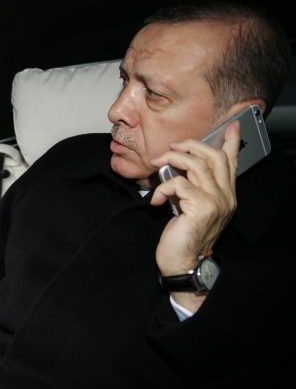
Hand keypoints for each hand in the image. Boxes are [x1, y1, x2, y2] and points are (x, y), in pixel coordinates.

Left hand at [150, 120, 239, 312]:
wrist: (183, 262)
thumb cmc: (184, 237)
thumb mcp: (190, 207)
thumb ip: (192, 188)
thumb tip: (177, 168)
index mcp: (225, 195)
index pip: (232, 163)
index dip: (231, 142)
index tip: (231, 126)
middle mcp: (226, 196)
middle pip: (214, 156)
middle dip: (191, 145)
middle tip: (172, 147)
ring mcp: (216, 201)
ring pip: (196, 164)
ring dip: (172, 160)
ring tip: (157, 165)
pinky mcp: (200, 207)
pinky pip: (179, 183)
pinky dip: (163, 188)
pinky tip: (157, 200)